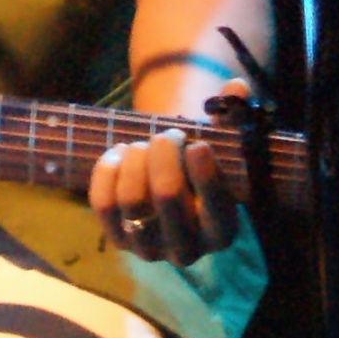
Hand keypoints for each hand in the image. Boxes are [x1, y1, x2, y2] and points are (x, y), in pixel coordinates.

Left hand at [88, 125, 237, 264]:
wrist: (172, 185)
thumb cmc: (202, 163)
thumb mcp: (223, 145)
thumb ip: (233, 117)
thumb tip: (236, 87)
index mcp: (223, 231)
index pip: (217, 209)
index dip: (206, 175)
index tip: (197, 145)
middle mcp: (188, 250)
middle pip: (168, 196)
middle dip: (165, 153)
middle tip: (168, 135)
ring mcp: (150, 249)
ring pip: (132, 199)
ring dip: (136, 159)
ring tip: (143, 145)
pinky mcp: (118, 240)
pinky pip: (103, 203)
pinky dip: (107, 171)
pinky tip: (120, 153)